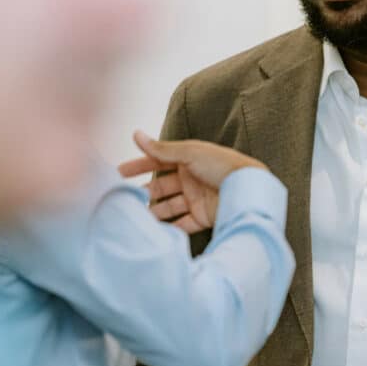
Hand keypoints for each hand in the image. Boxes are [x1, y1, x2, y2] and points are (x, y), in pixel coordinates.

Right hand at [117, 130, 266, 233]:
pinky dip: (169, 228)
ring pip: (169, 207)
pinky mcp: (203, 217)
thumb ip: (161, 148)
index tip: (118, 173)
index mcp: (189, 159)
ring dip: (153, 212)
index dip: (139, 166)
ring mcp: (197, 199)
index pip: (158, 162)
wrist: (248, 189)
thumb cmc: (223, 165)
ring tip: (135, 218)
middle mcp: (191, 179)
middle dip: (144, 193)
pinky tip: (154, 231)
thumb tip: (136, 135)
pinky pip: (182, 224)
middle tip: (124, 200)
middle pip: (161, 187)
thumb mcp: (190, 153)